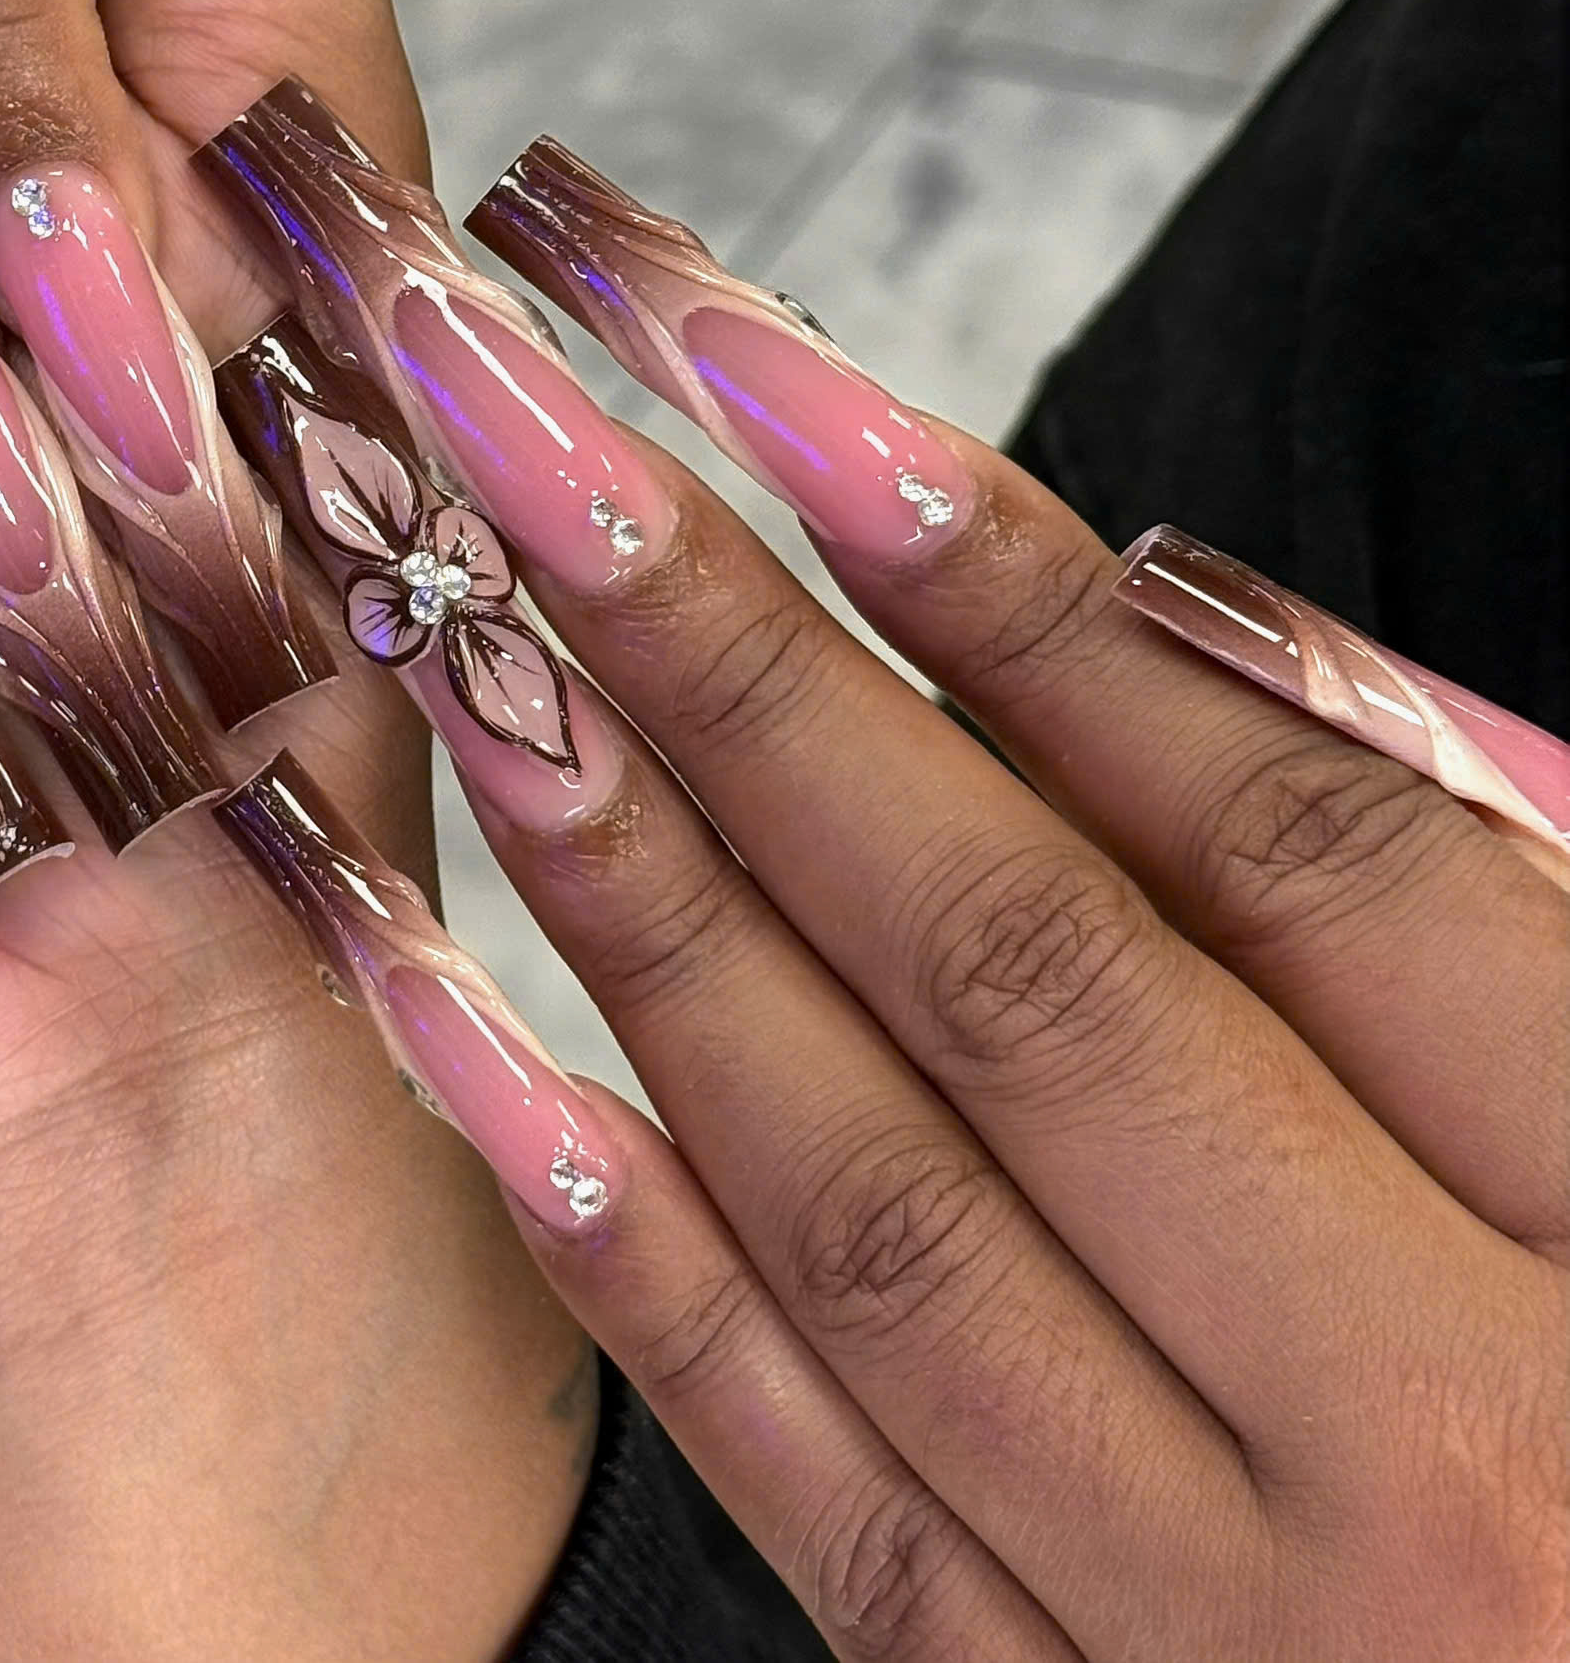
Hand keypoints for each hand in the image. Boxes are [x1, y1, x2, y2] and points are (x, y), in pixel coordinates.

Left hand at [223, 120, 1568, 1657]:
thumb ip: (1482, 883)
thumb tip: (1146, 611)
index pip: (1286, 839)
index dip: (1000, 579)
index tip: (760, 375)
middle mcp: (1436, 1452)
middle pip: (1025, 968)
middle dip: (736, 660)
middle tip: (516, 427)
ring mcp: (1220, 1632)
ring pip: (864, 1198)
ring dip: (630, 890)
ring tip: (463, 647)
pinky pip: (795, 1467)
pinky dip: (609, 1230)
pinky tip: (447, 1018)